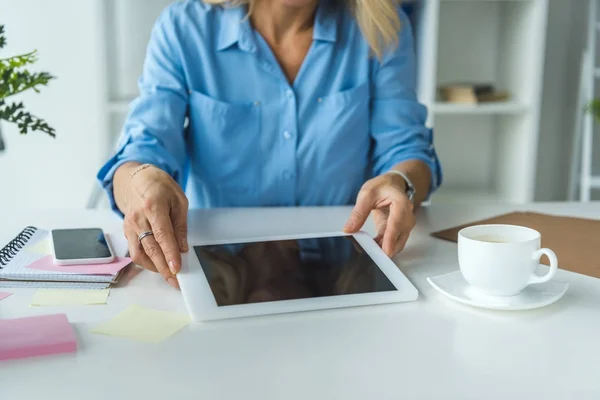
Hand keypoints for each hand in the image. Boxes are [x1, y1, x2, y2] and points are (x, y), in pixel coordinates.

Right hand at [120, 164, 188, 288]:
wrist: (137, 178)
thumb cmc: (161, 186)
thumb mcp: (179, 200)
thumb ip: (180, 225)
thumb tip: (182, 248)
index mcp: (153, 207)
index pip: (162, 236)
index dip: (170, 255)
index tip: (177, 269)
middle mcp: (138, 218)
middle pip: (150, 249)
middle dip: (163, 268)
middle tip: (175, 281)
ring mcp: (129, 225)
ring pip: (139, 253)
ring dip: (153, 267)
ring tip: (168, 275)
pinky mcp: (126, 231)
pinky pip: (134, 250)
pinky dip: (146, 260)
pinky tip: (157, 264)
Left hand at [344, 173, 415, 256]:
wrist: (392, 185)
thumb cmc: (382, 187)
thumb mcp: (366, 194)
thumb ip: (358, 212)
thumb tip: (349, 229)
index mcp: (401, 203)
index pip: (397, 222)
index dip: (391, 238)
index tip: (385, 251)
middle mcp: (407, 215)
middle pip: (400, 236)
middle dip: (387, 247)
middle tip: (369, 254)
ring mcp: (404, 224)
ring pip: (397, 242)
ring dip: (383, 248)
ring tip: (367, 250)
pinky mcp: (397, 231)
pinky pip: (391, 242)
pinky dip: (382, 246)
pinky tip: (370, 247)